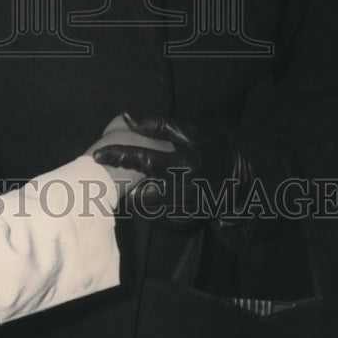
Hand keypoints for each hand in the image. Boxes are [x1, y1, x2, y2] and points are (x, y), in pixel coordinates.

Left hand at [93, 115, 252, 238]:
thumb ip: (158, 125)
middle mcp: (182, 190)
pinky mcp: (183, 222)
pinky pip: (156, 215)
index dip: (119, 157)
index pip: (144, 161)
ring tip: (137, 182)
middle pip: (140, 194)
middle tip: (118, 174)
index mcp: (182, 164)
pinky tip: (154, 192)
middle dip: (126, 185)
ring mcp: (183, 210)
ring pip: (146, 207)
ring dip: (137, 195)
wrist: (241, 180)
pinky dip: (150, 204)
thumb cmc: (211, 147)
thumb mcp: (190, 131)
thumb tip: (126, 116)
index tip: (96, 155)